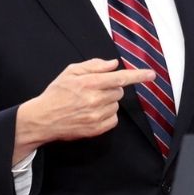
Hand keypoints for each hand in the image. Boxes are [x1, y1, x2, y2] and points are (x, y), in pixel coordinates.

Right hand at [14, 58, 153, 158]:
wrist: (42, 119)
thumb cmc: (56, 94)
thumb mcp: (71, 72)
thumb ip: (94, 66)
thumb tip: (113, 64)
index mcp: (90, 83)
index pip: (121, 78)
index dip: (138, 76)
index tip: (151, 75)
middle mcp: (96, 100)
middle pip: (119, 91)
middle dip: (111, 88)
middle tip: (94, 90)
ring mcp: (97, 116)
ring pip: (116, 105)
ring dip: (108, 102)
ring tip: (89, 102)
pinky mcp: (96, 129)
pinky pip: (113, 119)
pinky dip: (107, 115)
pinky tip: (92, 113)